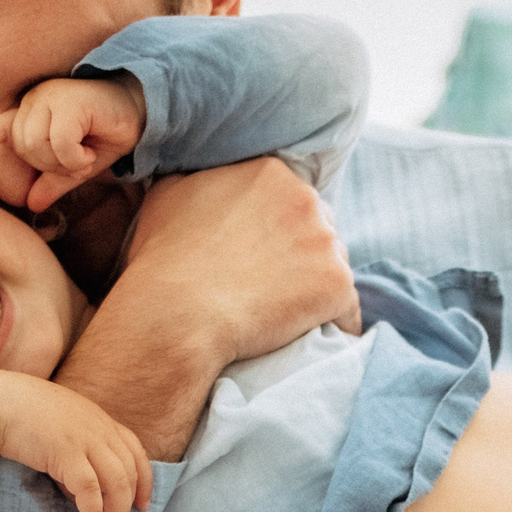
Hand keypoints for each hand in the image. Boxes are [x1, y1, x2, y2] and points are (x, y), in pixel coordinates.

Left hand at [0, 75, 147, 213]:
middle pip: (23, 147)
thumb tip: (32, 205)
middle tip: (77, 163)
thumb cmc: (106, 134)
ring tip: (84, 156)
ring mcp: (50, 97)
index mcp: (34, 112)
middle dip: (49, 165)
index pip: (2, 126)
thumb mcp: (78, 165)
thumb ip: (53, 181)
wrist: (139, 113)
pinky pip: (58, 142)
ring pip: (35, 144)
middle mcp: (36, 101)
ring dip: (61, 162)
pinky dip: (74, 158)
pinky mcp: (68, 101)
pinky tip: (90, 154)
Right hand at [0, 375, 155, 511]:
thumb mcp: (61, 429)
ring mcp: (86, 440)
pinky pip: (90, 490)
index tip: (143, 504)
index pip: (135, 451)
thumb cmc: (24, 415)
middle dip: (129, 506)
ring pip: (117, 483)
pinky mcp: (67, 453)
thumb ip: (76, 454)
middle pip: (130, 472)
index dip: (144, 480)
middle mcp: (99, 429)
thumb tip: (76, 491)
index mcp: (100, 420)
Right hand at [126, 158, 361, 356]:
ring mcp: (326, 242)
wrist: (177, 314)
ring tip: (293, 314)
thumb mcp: (167, 196)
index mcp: (269, 173)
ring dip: (319, 286)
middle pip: (319, 228)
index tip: (263, 253)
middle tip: (276, 285)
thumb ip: (195, 179)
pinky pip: (348, 309)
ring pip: (335, 265)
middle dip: (303, 253)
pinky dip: (337, 324)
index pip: (289, 198)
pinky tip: (321, 337)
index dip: (278, 228)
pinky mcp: (337, 285)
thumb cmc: (164, 260)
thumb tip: (198, 179)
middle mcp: (305, 198)